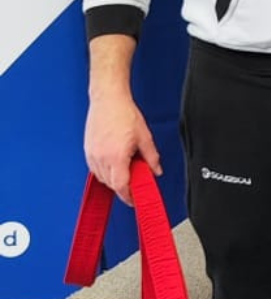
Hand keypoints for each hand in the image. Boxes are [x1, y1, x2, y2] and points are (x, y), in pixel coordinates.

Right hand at [84, 89, 161, 205]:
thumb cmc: (124, 114)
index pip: (121, 186)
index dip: (128, 196)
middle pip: (111, 184)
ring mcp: (91, 155)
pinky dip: (105, 171)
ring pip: (102, 178)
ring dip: (114, 178)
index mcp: (116, 157)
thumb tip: (156, 171)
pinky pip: (95, 169)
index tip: (135, 199)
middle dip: (123, 187)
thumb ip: (151, 157)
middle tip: (136, 181)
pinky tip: (115, 162)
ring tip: (126, 168)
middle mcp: (101, 158)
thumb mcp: (144, 137)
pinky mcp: (87, 151)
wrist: (108, 99)